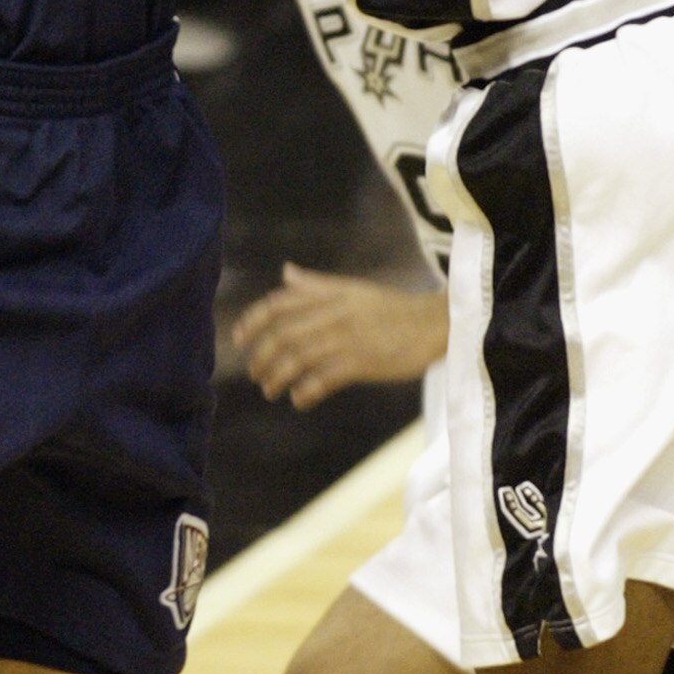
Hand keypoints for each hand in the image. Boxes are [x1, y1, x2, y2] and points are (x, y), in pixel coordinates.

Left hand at [233, 265, 447, 407]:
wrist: (435, 323)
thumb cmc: (393, 307)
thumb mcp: (353, 289)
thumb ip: (316, 284)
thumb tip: (284, 273)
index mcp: (330, 295)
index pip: (280, 304)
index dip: (253, 320)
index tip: (237, 338)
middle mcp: (334, 314)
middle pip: (283, 334)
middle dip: (262, 356)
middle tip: (254, 373)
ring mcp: (348, 338)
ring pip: (299, 358)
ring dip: (278, 377)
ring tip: (269, 390)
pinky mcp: (363, 362)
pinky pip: (324, 378)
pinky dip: (306, 391)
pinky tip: (300, 400)